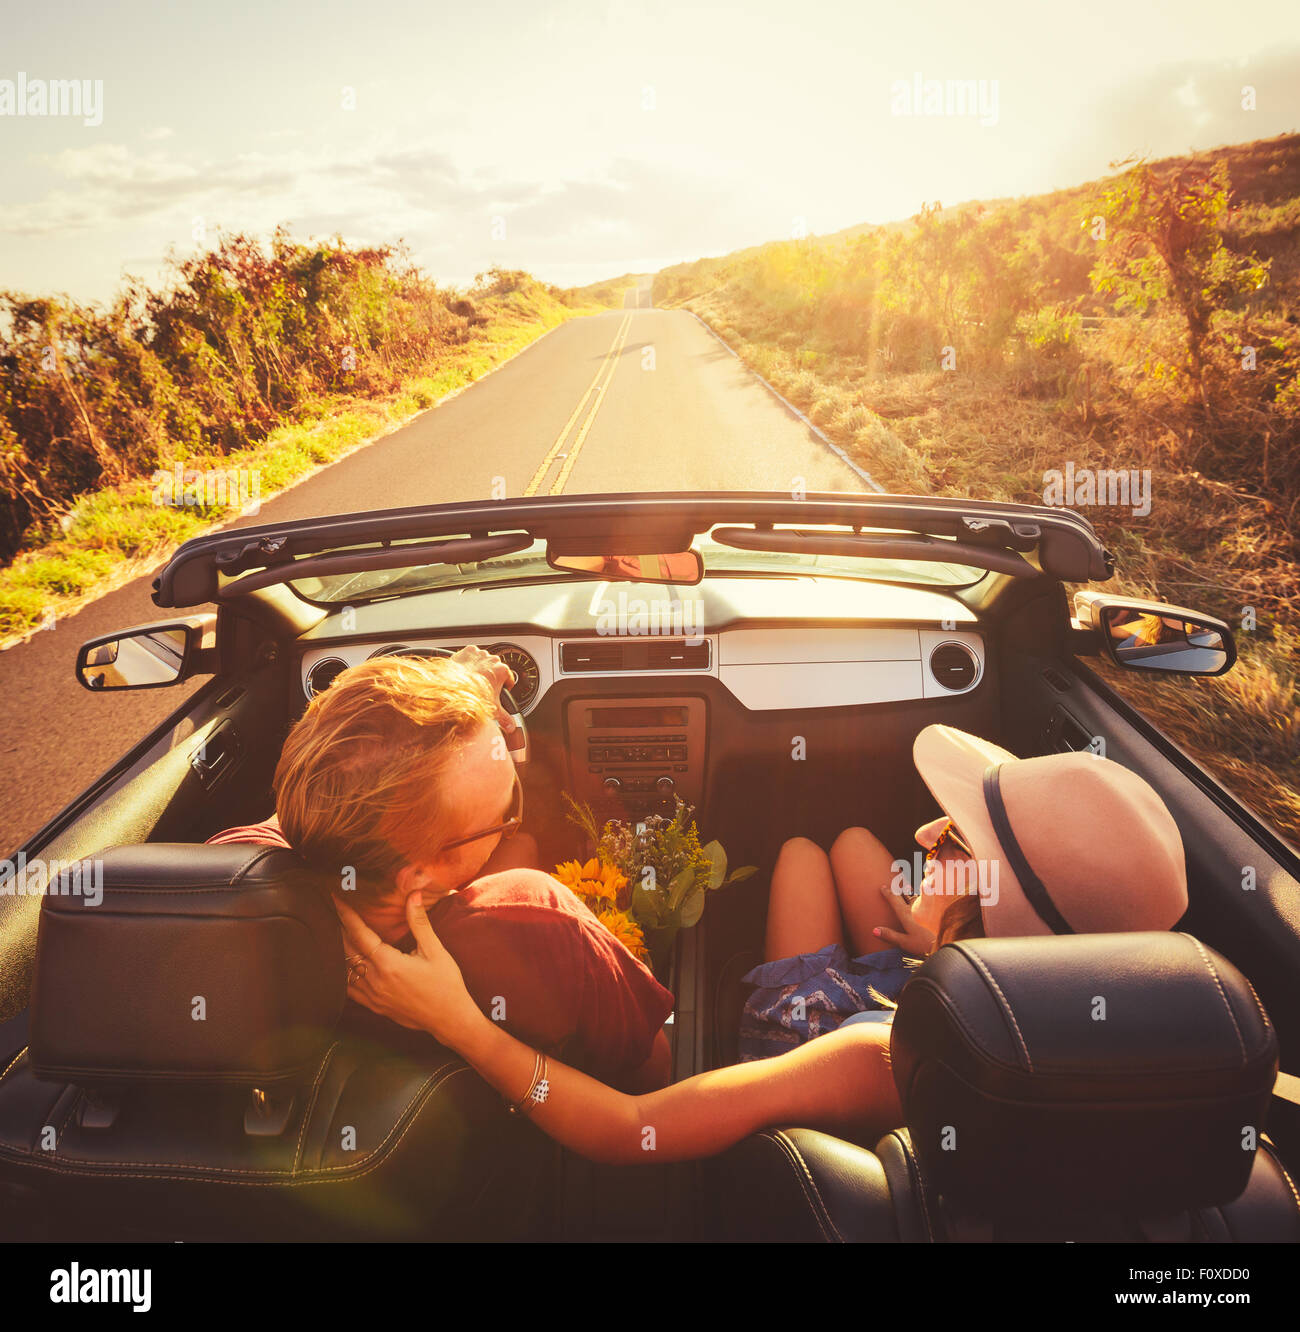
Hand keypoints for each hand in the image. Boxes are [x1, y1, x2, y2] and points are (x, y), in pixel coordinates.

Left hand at [335, 892, 486, 1046]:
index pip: (359, 934)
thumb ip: (419, 922)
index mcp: (389, 964)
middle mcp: (376, 980)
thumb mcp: (435, 951)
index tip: (336, 899)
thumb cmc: (446, 984)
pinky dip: (344, 973)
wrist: (449, 1019)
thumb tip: (414, 894)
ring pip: (345, 970)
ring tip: (334, 932)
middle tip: (333, 910)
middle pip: (347, 950)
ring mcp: (373, 996)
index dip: (346, 915)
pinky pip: (349, 988)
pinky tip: (344, 964)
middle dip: (339, 928)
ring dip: (339, 950)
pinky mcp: (375, 1006)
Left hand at [450, 645, 517, 733]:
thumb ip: (506, 718)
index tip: (498, 692)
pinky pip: (472, 656)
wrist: (451, 689)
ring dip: (481, 669)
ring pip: (484, 662)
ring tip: (473, 681)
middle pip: (496, 669)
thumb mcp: (493, 710)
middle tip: (483, 689)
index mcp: (503, 671)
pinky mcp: (467, 651)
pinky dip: (470, 662)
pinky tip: (466, 672)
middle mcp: (493, 660)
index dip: (504, 688)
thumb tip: (512, 727)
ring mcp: (480, 654)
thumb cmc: (472, 697)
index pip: (509, 679)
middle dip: (491, 678)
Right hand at [873, 881, 936, 956]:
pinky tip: (929, 893)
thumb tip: (874, 930)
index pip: (894, 901)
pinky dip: (927, 893)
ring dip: (914, 889)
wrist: (946, 942)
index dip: (888, 894)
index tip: (883, 887)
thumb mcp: (904, 942)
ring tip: (910, 886)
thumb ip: (890, 935)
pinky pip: (930, 898)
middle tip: (895, 885)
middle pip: (906, 895)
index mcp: (906, 915)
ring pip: (918, 896)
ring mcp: (928, 907)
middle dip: (900, 889)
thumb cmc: (924, 945)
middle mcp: (916, 908)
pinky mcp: (938, 909)